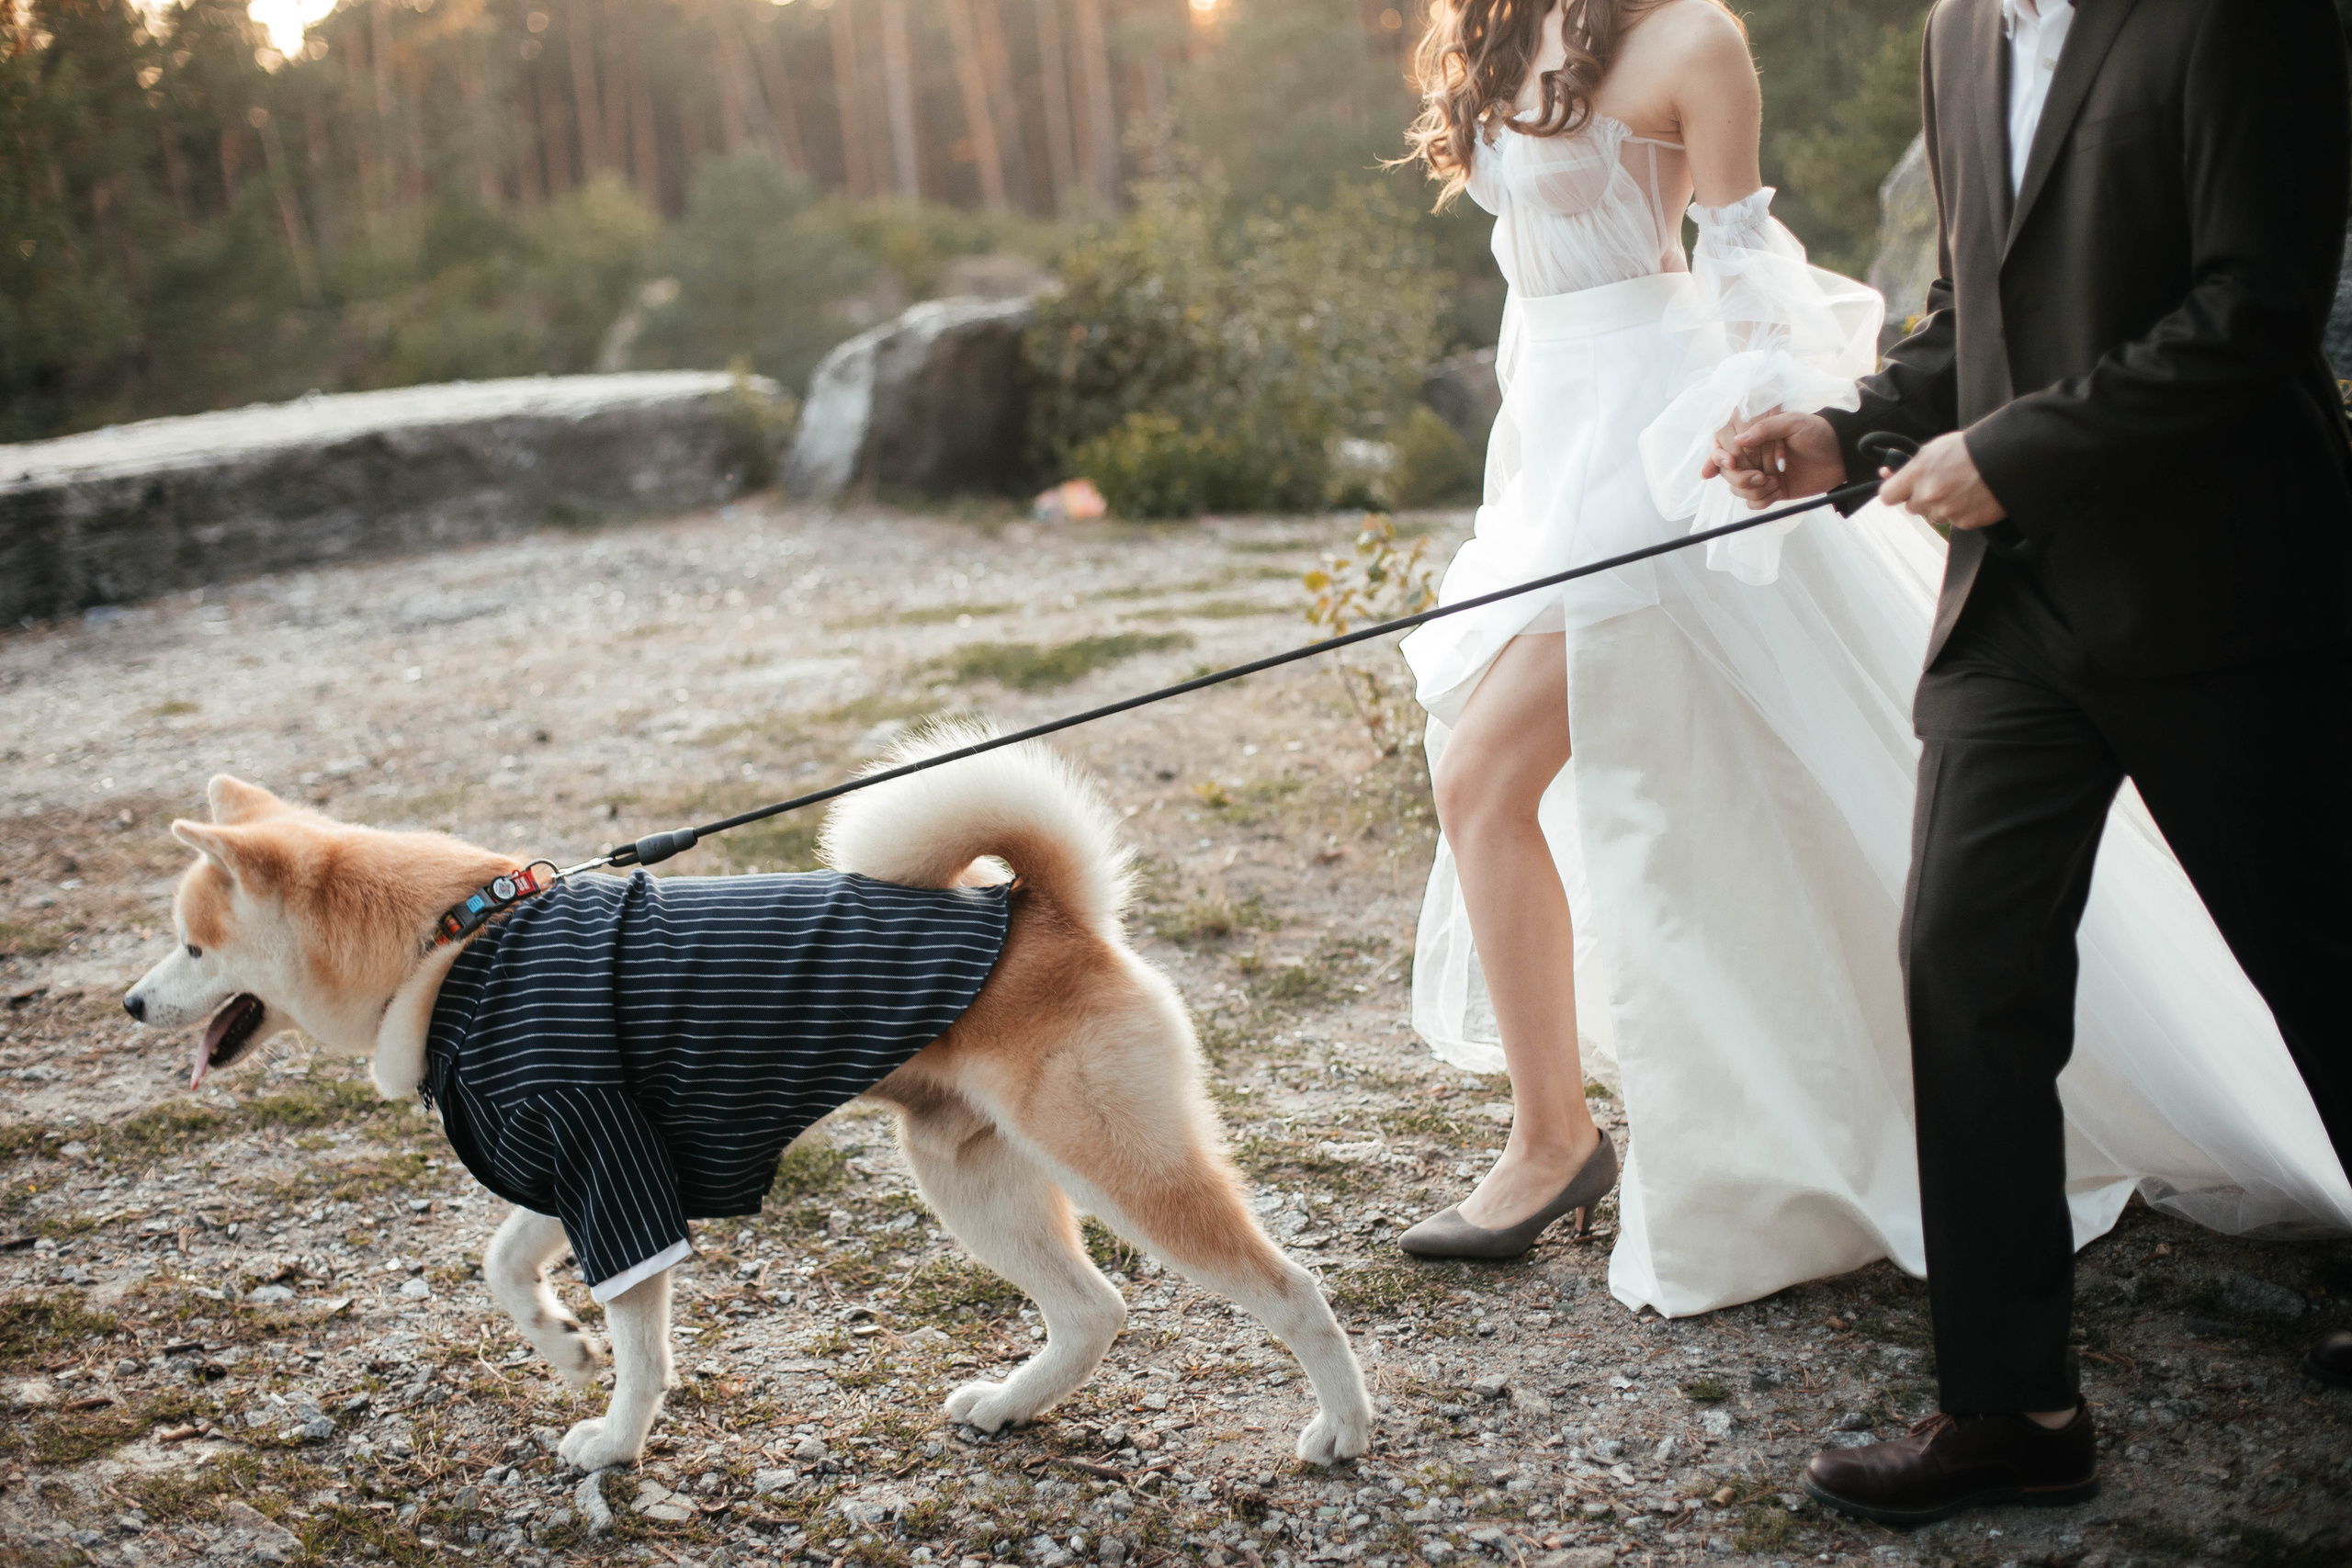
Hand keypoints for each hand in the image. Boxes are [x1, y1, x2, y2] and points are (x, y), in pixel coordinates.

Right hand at [1705, 412, 1847, 508]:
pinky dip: (1762, 500)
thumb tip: (1740, 440)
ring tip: (1774, 482)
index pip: (1721, 446)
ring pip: (1737, 490)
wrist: (1841, 456)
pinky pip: (1753, 503)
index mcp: (1753, 437)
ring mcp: (1759, 474)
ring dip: (1752, 490)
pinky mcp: (1770, 491)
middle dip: (1739, 478)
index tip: (1729, 462)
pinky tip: (1778, 490)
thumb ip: (1766, 429)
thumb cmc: (1819, 433)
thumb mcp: (1793, 422)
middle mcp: (1752, 456)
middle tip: (1760, 476)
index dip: (1717, 456)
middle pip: (1726, 473)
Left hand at [1876, 431, 2007, 530]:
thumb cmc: (1971, 448)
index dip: (1895, 492)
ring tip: (1963, 486)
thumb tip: (1885, 473)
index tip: (1901, 490)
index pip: (1887, 496)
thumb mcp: (1935, 449)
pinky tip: (1975, 495)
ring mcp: (1947, 511)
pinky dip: (1963, 512)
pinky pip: (1956, 521)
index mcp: (1917, 473)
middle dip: (1922, 498)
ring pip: (1935, 515)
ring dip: (1944, 506)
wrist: (2009, 456)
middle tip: (1942, 482)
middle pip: (1912, 507)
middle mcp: (1928, 495)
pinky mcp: (1966, 522)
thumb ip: (1911, 465)